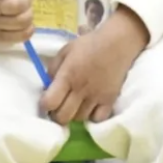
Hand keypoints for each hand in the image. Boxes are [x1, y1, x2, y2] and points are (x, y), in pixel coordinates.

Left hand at [40, 6, 148, 124]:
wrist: (117, 43)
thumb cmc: (89, 45)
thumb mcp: (65, 51)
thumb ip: (52, 70)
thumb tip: (47, 88)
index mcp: (67, 75)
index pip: (49, 103)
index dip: (45, 105)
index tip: (48, 100)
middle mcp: (81, 89)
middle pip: (63, 117)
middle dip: (57, 114)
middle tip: (61, 105)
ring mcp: (97, 96)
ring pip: (79, 119)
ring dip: (74, 114)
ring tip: (76, 104)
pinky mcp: (110, 99)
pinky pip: (98, 119)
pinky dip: (92, 115)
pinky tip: (91, 106)